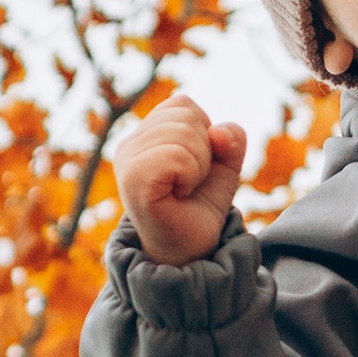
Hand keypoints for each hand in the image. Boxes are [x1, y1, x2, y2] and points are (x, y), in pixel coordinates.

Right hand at [116, 92, 246, 265]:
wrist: (189, 251)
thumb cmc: (199, 208)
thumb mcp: (223, 167)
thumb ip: (230, 139)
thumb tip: (219, 132)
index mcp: (144, 136)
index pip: (183, 105)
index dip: (204, 134)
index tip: (194, 169)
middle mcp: (129, 146)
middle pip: (185, 115)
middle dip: (204, 150)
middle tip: (190, 183)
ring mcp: (127, 162)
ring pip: (184, 132)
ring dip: (199, 165)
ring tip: (184, 190)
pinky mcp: (133, 179)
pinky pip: (177, 155)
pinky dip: (190, 174)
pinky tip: (179, 194)